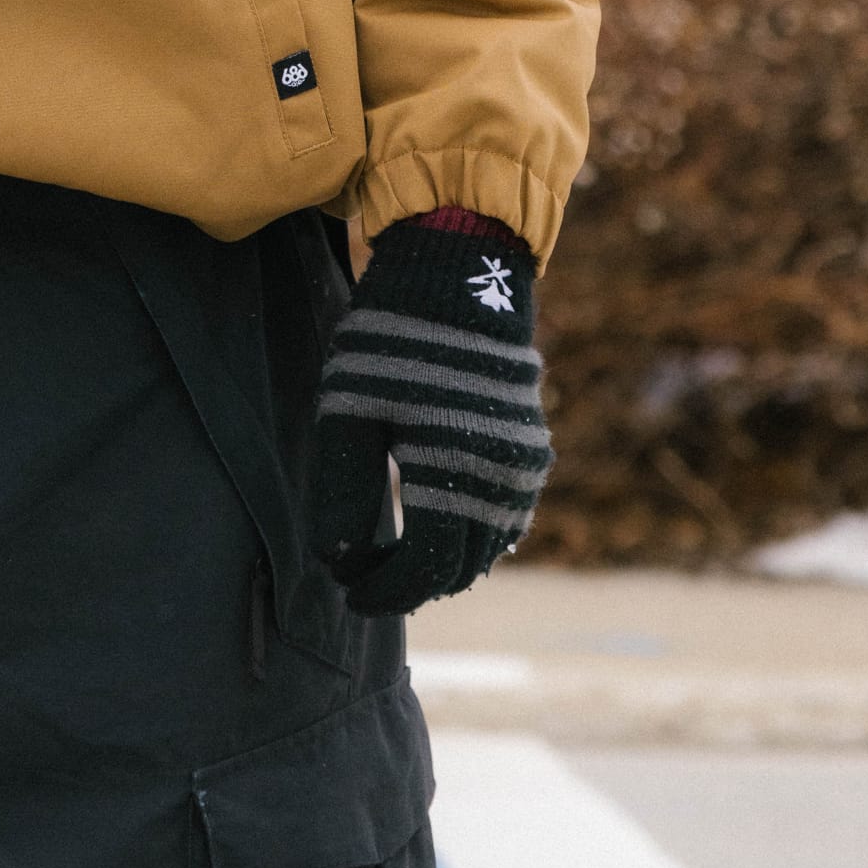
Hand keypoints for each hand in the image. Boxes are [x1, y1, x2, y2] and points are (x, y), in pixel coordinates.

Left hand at [307, 212, 550, 616]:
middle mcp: (500, 481)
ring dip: (444, 563)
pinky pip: (505, 516)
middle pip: (459, 568)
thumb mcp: (349, 412)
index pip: (424, 571)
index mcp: (453, 476)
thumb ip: (344, 492)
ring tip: (396, 558)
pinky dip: (473, 534)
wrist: (458, 271)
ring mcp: (522, 465)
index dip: (384, 593)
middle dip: (411, 583)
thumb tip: (338, 563)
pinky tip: (439, 524)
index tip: (349, 595)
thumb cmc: (393, 339)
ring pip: (487, 547)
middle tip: (366, 580)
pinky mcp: (529, 446)